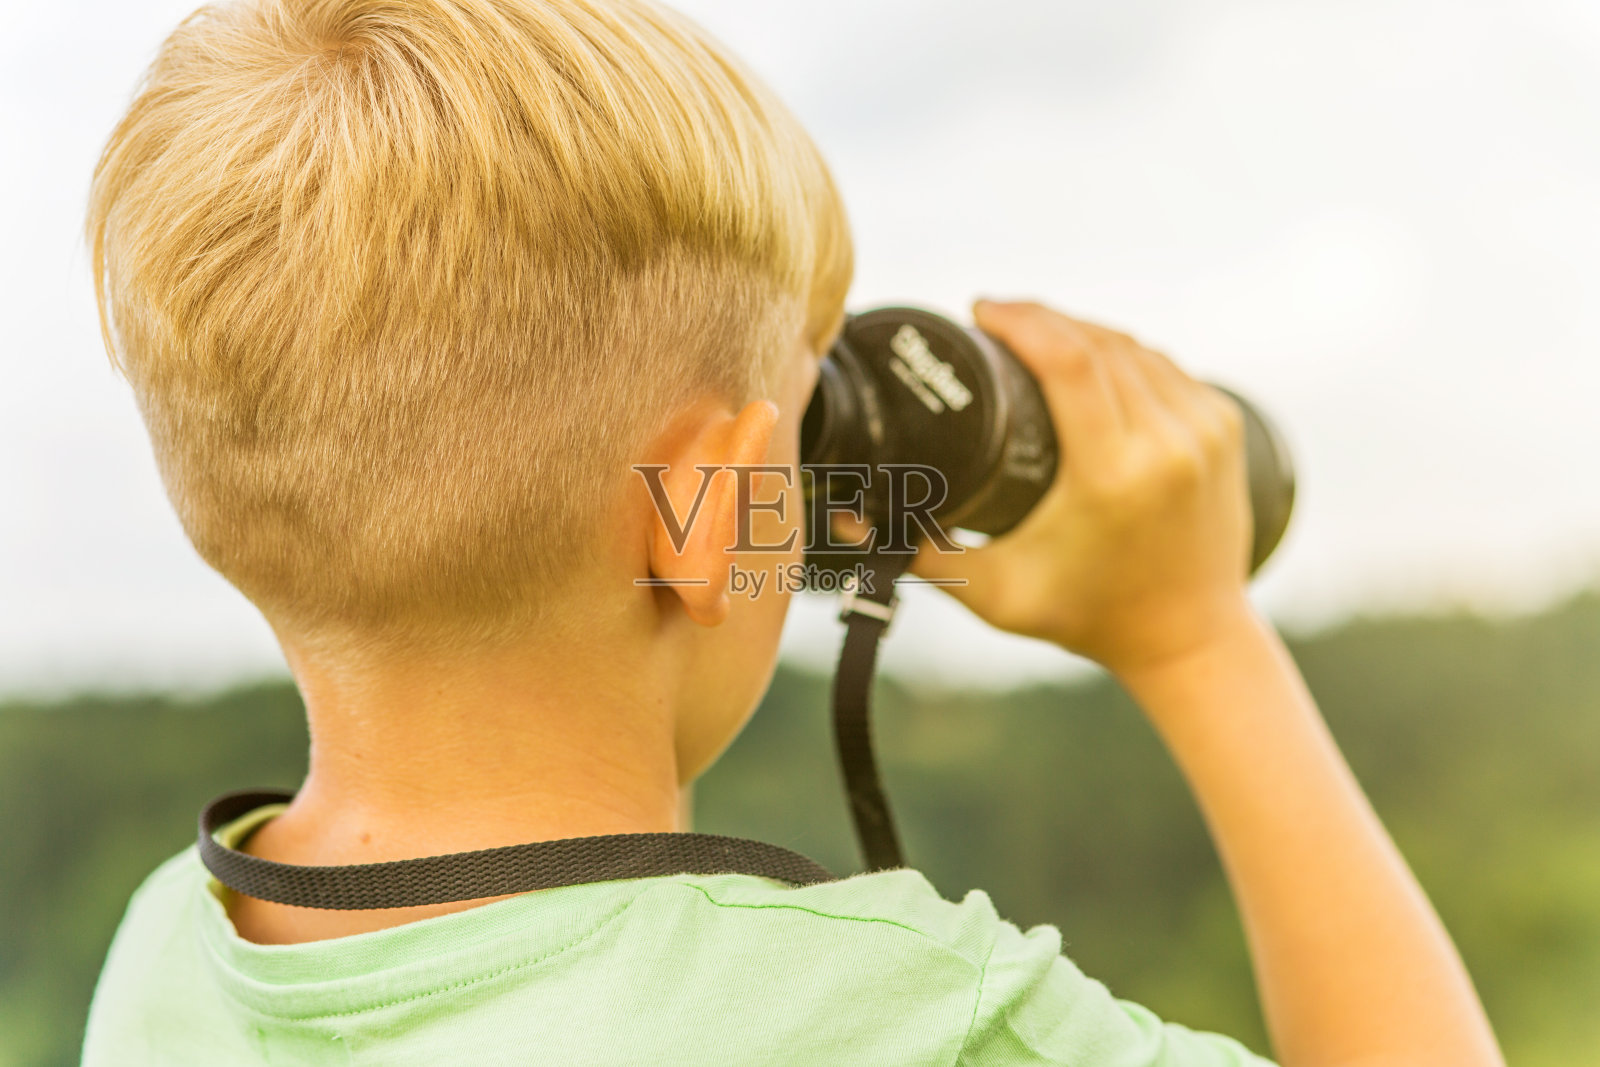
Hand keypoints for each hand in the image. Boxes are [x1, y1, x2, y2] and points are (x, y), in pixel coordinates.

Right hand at [913, 300, 1253, 675]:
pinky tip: (1091, 351)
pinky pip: (1165, 364)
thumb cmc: (1087, 617)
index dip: (1020, 320)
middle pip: (1097, 340)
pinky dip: (1123, 351)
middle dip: (1042, 318)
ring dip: (1082, 329)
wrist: (1189, 638)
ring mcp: (1204, 430)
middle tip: (997, 320)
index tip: (981, 310)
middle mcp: (1167, 443)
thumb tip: (843, 516)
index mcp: (1113, 475)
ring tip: (1036, 334)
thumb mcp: (996, 591)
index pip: (1068, 359)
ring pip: (1133, 345)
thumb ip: (917, 553)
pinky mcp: (1225, 426)